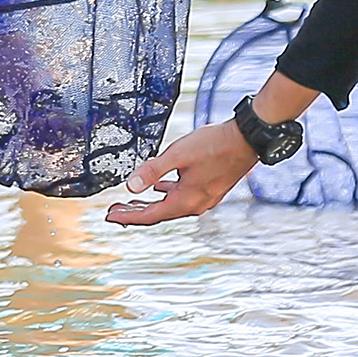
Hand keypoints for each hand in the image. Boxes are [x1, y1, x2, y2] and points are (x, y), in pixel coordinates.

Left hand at [108, 115, 260, 225]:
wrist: (247, 139)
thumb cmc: (215, 145)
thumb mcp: (177, 155)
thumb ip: (152, 171)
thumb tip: (130, 186)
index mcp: (186, 200)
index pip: (150, 215)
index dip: (128, 216)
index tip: (110, 216)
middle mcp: (196, 204)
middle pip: (159, 214)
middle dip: (135, 212)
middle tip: (115, 211)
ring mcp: (205, 198)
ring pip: (171, 206)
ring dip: (151, 204)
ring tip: (132, 201)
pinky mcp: (211, 189)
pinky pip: (182, 198)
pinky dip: (167, 195)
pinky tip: (161, 186)